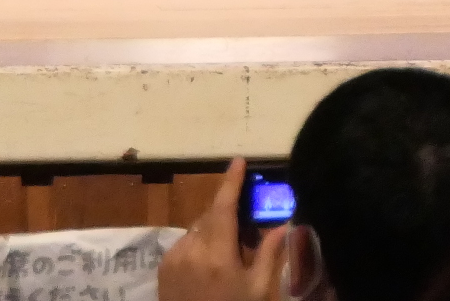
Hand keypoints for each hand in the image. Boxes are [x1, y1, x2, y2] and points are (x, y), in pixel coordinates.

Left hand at [159, 159, 287, 300]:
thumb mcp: (257, 288)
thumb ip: (270, 254)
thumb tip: (286, 225)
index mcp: (217, 254)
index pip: (223, 208)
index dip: (231, 182)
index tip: (239, 161)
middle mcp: (191, 250)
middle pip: (210, 215)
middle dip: (228, 211)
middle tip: (248, 225)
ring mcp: (173, 258)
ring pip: (197, 228)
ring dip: (214, 228)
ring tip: (229, 249)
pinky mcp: (163, 267)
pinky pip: (185, 242)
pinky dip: (200, 242)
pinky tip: (210, 261)